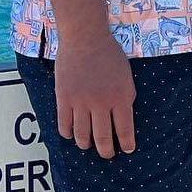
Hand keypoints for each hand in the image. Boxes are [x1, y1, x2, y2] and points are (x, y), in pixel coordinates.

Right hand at [54, 33, 135, 158]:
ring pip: (82, 135)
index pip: (125, 130)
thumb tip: (123, 117)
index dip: (126, 144)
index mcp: (121, 97)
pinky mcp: (64, 98)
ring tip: (88, 146)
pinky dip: (68, 133)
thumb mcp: (126, 76)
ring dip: (86, 144)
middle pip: (103, 138)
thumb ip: (125, 96)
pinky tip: (70, 134)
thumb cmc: (108, 53)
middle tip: (108, 154)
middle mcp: (101, 104)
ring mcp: (81, 102)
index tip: (127, 150)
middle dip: (106, 151)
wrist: (85, 37)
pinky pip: (64, 124)